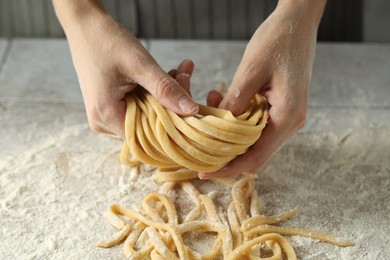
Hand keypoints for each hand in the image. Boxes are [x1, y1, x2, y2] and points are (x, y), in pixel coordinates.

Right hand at [54, 1, 197, 136]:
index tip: (189, 99)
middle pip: (149, 124)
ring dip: (166, 93)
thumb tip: (192, 110)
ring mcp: (107, 114)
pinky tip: (170, 73)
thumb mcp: (140, 65)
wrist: (86, 25)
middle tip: (186, 76)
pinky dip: (156, 90)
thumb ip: (165, 89)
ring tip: (181, 70)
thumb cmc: (107, 41)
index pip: (148, 134)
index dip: (171, 120)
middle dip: (172, 101)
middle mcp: (104, 122)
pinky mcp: (112, 105)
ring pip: (148, 113)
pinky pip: (142, 104)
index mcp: (106, 117)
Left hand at [200, 1, 325, 178]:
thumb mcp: (252, 70)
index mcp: (288, 117)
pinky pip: (255, 124)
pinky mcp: (279, 106)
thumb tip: (219, 126)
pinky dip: (235, 120)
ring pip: (253, 140)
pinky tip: (220, 101)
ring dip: (228, 133)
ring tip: (207, 113)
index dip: (229, 168)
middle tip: (198, 149)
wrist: (296, 23)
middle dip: (226, 154)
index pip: (256, 157)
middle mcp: (290, 122)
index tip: (204, 172)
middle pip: (255, 153)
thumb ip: (237, 100)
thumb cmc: (278, 41)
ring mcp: (286, 115)